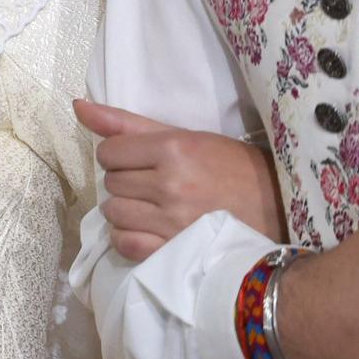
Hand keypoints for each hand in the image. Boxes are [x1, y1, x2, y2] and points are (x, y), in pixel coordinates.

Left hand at [74, 99, 286, 259]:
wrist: (280, 210)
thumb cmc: (233, 168)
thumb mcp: (188, 136)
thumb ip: (128, 123)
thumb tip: (78, 106)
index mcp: (174, 149)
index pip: (109, 152)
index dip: (120, 156)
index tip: (141, 161)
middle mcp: (170, 185)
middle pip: (111, 182)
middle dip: (126, 182)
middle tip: (154, 184)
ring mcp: (171, 223)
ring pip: (114, 213)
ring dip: (126, 211)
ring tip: (153, 208)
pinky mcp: (174, 253)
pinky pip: (124, 244)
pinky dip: (130, 238)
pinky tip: (150, 231)